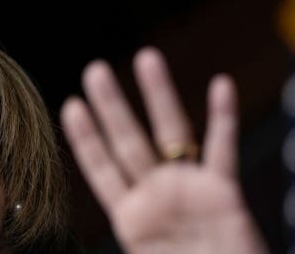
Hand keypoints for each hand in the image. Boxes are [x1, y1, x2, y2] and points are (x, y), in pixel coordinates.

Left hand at [60, 47, 267, 253]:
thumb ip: (125, 236)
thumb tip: (86, 234)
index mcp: (130, 216)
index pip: (102, 169)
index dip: (86, 139)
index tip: (71, 105)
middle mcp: (156, 194)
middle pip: (129, 142)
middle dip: (112, 107)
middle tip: (95, 70)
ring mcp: (189, 189)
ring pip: (173, 134)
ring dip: (160, 96)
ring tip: (146, 57)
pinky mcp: (224, 194)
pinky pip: (224, 152)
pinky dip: (224, 119)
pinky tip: (221, 85)